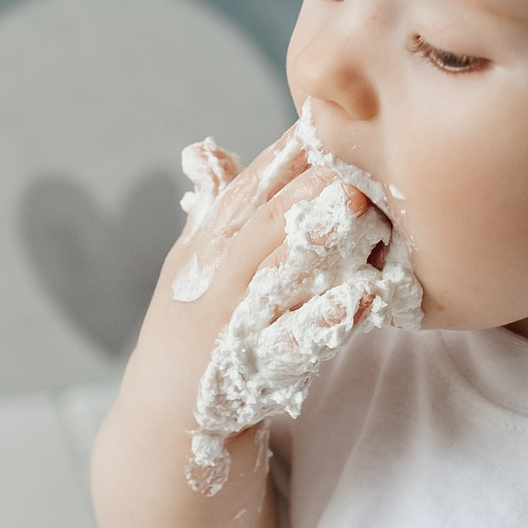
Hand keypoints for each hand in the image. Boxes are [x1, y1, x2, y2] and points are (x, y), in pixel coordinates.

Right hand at [152, 126, 367, 368]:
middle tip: (359, 143)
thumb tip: (207, 149)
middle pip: (265, 218)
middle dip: (309, 180)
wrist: (164, 419)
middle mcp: (215, 277)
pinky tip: (364, 298)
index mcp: (207, 244)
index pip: (252, 185)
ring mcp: (233, 323)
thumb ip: (210, 207)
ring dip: (319, 238)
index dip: (289, 147)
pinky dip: (327, 320)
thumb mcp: (191, 263)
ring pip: (278, 272)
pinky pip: (295, 341)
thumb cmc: (190, 329)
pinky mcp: (254, 369)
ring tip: (360, 205)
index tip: (327, 109)